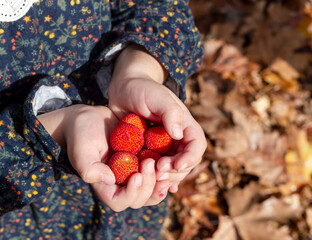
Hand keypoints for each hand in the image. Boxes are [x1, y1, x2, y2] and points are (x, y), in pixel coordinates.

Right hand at [37, 104, 167, 210]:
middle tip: (150, 163)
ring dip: (159, 180)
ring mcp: (133, 175)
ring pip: (152, 190)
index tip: (137, 175)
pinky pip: (157, 173)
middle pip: (140, 198)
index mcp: (105, 187)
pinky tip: (170, 160)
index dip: (131, 193)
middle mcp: (121, 185)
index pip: (120, 201)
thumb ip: (89, 169)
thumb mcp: (81, 150)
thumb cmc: (82, 135)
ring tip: (164, 164)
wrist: (90, 119)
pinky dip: (164, 170)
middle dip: (148, 184)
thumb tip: (109, 180)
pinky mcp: (142, 163)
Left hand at [108, 44, 206, 192]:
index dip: (190, 158)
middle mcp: (176, 138)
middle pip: (186, 162)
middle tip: (159, 174)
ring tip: (152, 180)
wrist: (123, 89)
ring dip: (165, 177)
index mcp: (184, 124)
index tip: (176, 165)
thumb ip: (170, 112)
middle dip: (175, 171)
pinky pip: (156, 169)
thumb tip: (178, 134)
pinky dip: (156, 178)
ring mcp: (163, 147)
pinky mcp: (149, 152)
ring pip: (172, 169)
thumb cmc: (142, 88)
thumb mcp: (156, 96)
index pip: (197, 144)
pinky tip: (152, 187)